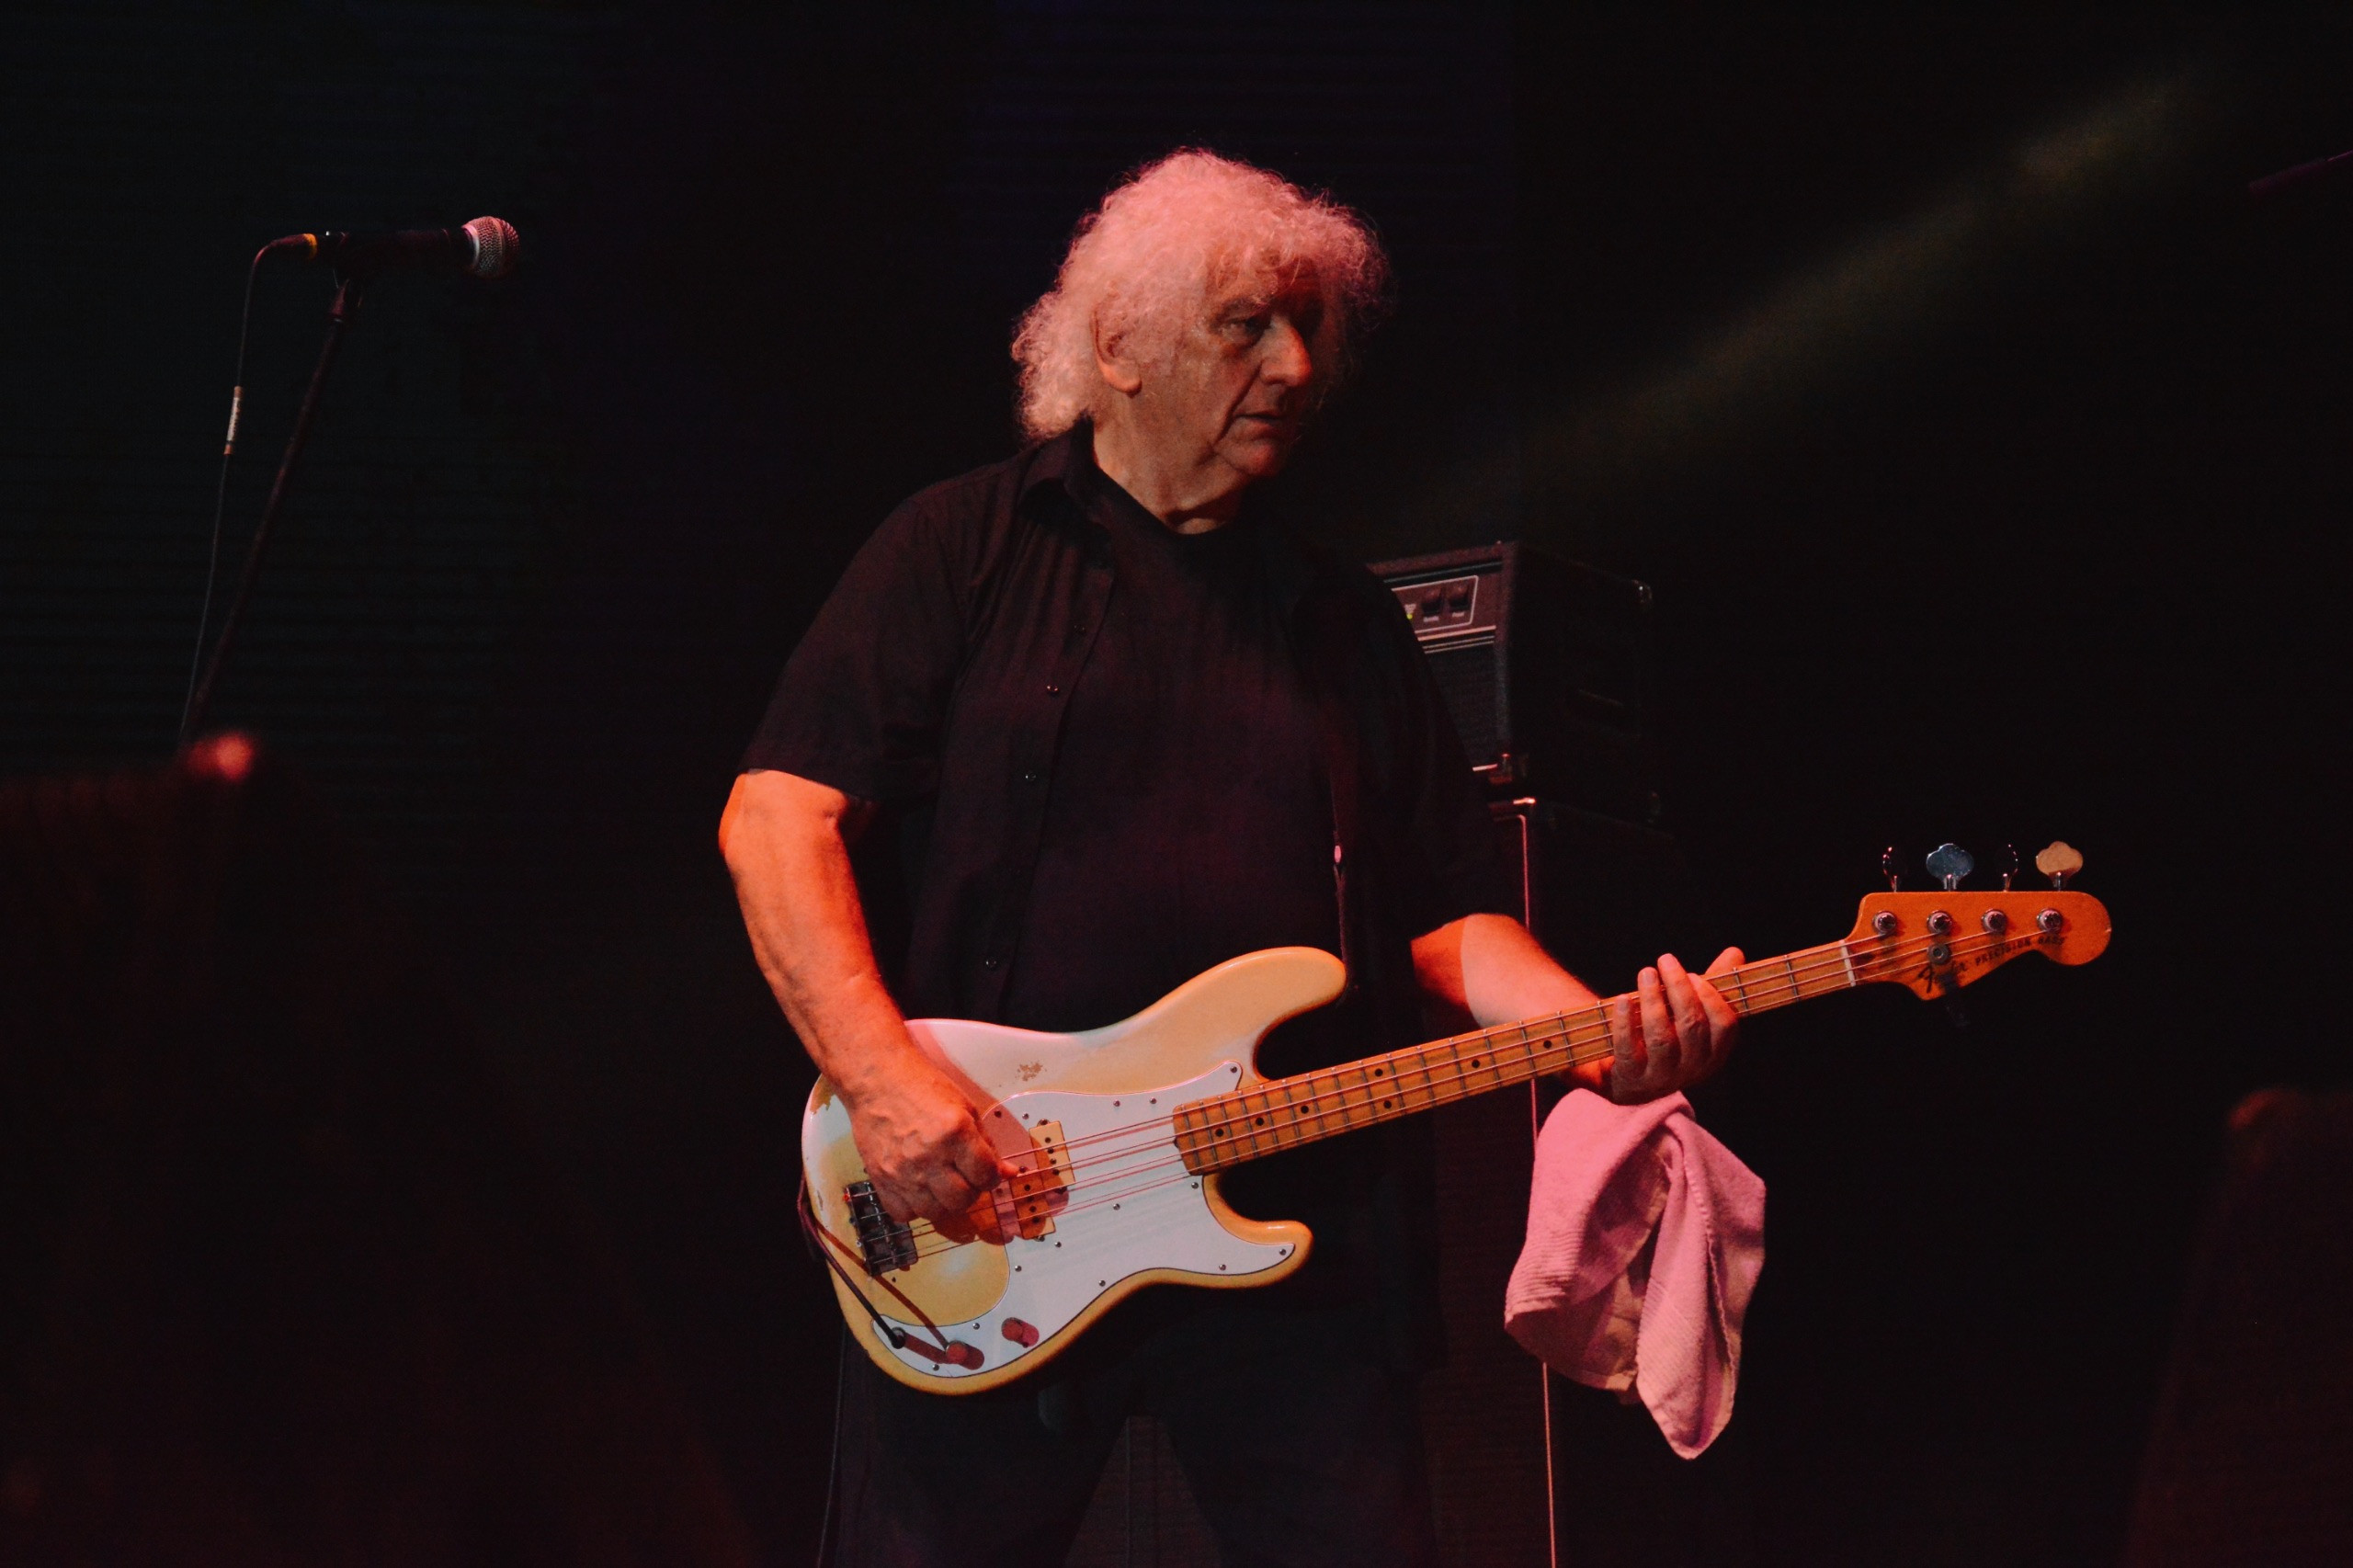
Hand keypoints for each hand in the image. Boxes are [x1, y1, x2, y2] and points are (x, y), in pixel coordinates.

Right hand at [843, 1055, 1013, 1241]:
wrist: (877, 1079)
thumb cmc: (923, 1087)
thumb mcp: (965, 1108)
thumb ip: (987, 1144)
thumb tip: (1008, 1172)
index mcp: (955, 1133)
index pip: (986, 1176)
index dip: (992, 1176)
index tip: (986, 1171)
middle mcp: (929, 1157)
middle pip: (962, 1201)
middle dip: (971, 1192)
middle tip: (966, 1178)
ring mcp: (902, 1172)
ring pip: (935, 1213)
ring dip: (944, 1202)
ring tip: (942, 1183)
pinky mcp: (880, 1180)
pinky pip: (904, 1214)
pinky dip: (914, 1207)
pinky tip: (917, 1188)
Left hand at [1605, 947, 1743, 1102]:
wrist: (1630, 1080)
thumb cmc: (1668, 1036)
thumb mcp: (1691, 1013)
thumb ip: (1712, 986)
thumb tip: (1735, 953)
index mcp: (1714, 1053)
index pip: (1725, 1025)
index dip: (1711, 997)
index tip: (1693, 974)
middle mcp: (1692, 1068)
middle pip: (1692, 1027)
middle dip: (1679, 989)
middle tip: (1665, 960)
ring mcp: (1661, 1077)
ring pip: (1661, 1038)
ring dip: (1653, 1001)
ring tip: (1646, 973)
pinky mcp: (1631, 1079)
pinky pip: (1628, 1051)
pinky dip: (1625, 1023)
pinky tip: (1623, 999)